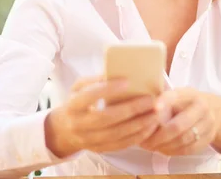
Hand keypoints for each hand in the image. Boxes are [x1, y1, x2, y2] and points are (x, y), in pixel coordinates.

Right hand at [44, 76, 160, 156]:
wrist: (63, 130)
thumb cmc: (78, 102)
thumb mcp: (80, 88)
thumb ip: (96, 80)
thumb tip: (118, 70)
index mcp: (73, 105)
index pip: (89, 97)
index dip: (107, 89)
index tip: (127, 81)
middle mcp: (79, 125)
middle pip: (106, 118)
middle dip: (131, 109)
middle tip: (151, 100)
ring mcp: (89, 140)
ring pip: (116, 134)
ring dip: (139, 124)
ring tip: (156, 112)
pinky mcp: (100, 149)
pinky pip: (121, 145)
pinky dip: (138, 136)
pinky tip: (151, 126)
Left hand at [140, 88, 219, 155]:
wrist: (216, 111)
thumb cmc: (189, 102)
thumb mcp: (180, 94)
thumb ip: (165, 98)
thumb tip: (141, 103)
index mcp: (190, 94)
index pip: (176, 97)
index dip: (164, 102)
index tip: (153, 108)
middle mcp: (201, 108)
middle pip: (178, 125)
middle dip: (158, 136)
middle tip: (144, 141)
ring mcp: (207, 124)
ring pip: (183, 140)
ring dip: (164, 146)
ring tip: (149, 146)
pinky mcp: (207, 139)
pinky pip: (188, 149)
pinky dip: (172, 151)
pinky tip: (162, 149)